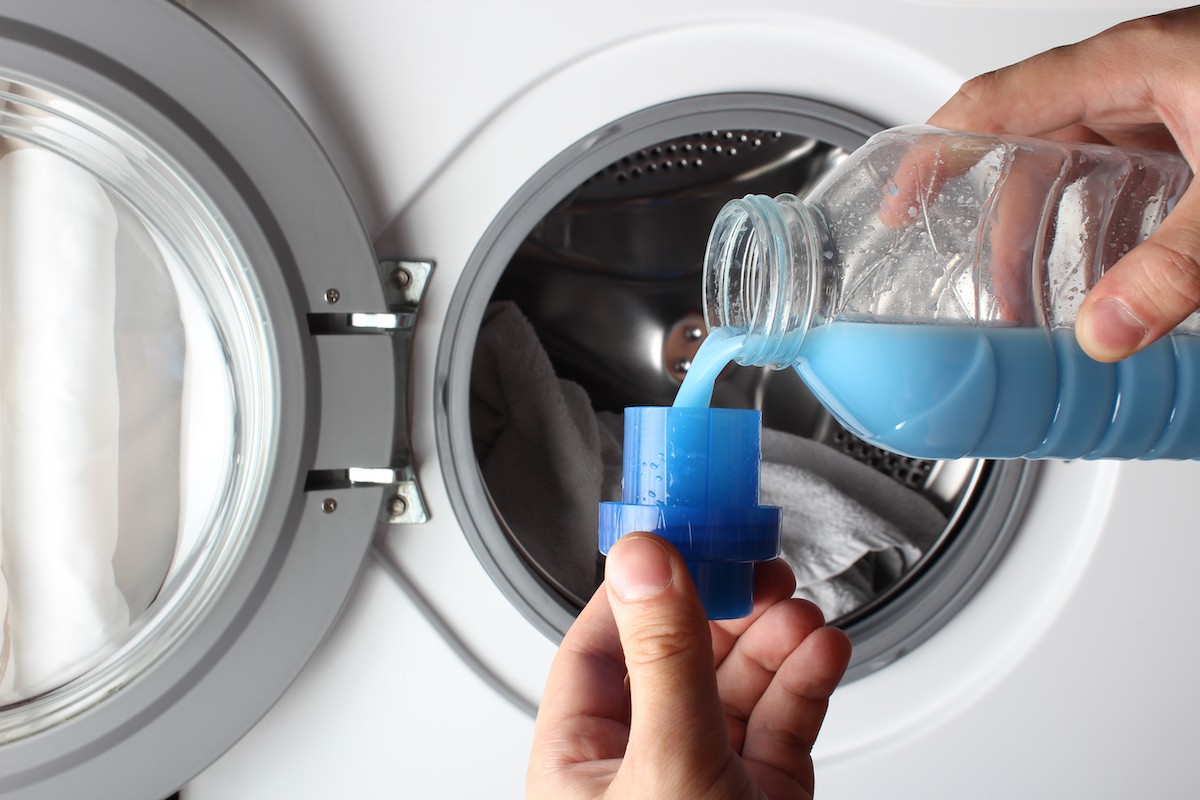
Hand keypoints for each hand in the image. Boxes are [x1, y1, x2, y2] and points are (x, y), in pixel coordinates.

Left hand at [527, 533, 851, 799]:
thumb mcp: (668, 764)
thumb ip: (664, 659)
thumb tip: (644, 560)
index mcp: (583, 760)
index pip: (601, 647)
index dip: (644, 588)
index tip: (683, 536)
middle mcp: (643, 765)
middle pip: (680, 656)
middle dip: (728, 608)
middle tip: (759, 569)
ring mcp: (706, 779)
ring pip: (738, 686)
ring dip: (775, 639)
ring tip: (799, 611)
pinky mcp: (764, 796)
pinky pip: (782, 724)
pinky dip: (807, 682)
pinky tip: (821, 650)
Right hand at [928, 8, 1199, 361]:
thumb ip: (1177, 265)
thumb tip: (1108, 332)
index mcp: (1134, 65)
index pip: (996, 101)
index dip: (935, 152)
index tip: (895, 201)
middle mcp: (1146, 79)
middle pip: (1034, 151)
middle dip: (1007, 230)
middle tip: (991, 295)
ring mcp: (1177, 105)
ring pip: (1085, 173)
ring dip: (1063, 242)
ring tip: (1052, 306)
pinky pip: (1135, 184)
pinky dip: (1119, 236)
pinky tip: (1126, 282)